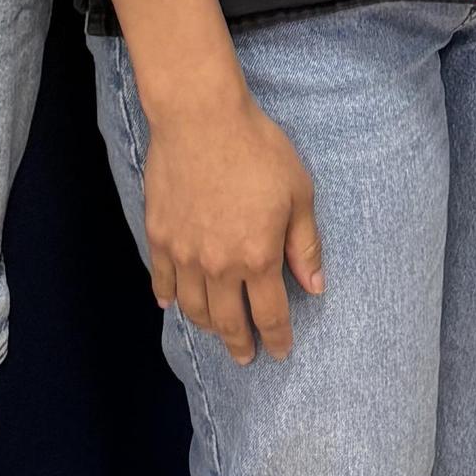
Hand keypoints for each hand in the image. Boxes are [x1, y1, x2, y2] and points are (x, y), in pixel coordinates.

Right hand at [139, 82, 323, 364]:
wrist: (201, 118)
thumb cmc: (257, 149)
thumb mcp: (298, 193)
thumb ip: (305, 245)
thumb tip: (315, 286)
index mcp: (258, 257)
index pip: (270, 314)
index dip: (276, 338)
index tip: (280, 351)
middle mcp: (218, 265)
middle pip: (228, 321)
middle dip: (240, 344)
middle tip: (246, 356)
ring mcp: (184, 254)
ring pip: (193, 307)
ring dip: (206, 325)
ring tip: (216, 330)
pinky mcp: (159, 236)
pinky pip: (161, 279)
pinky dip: (168, 296)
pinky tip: (172, 302)